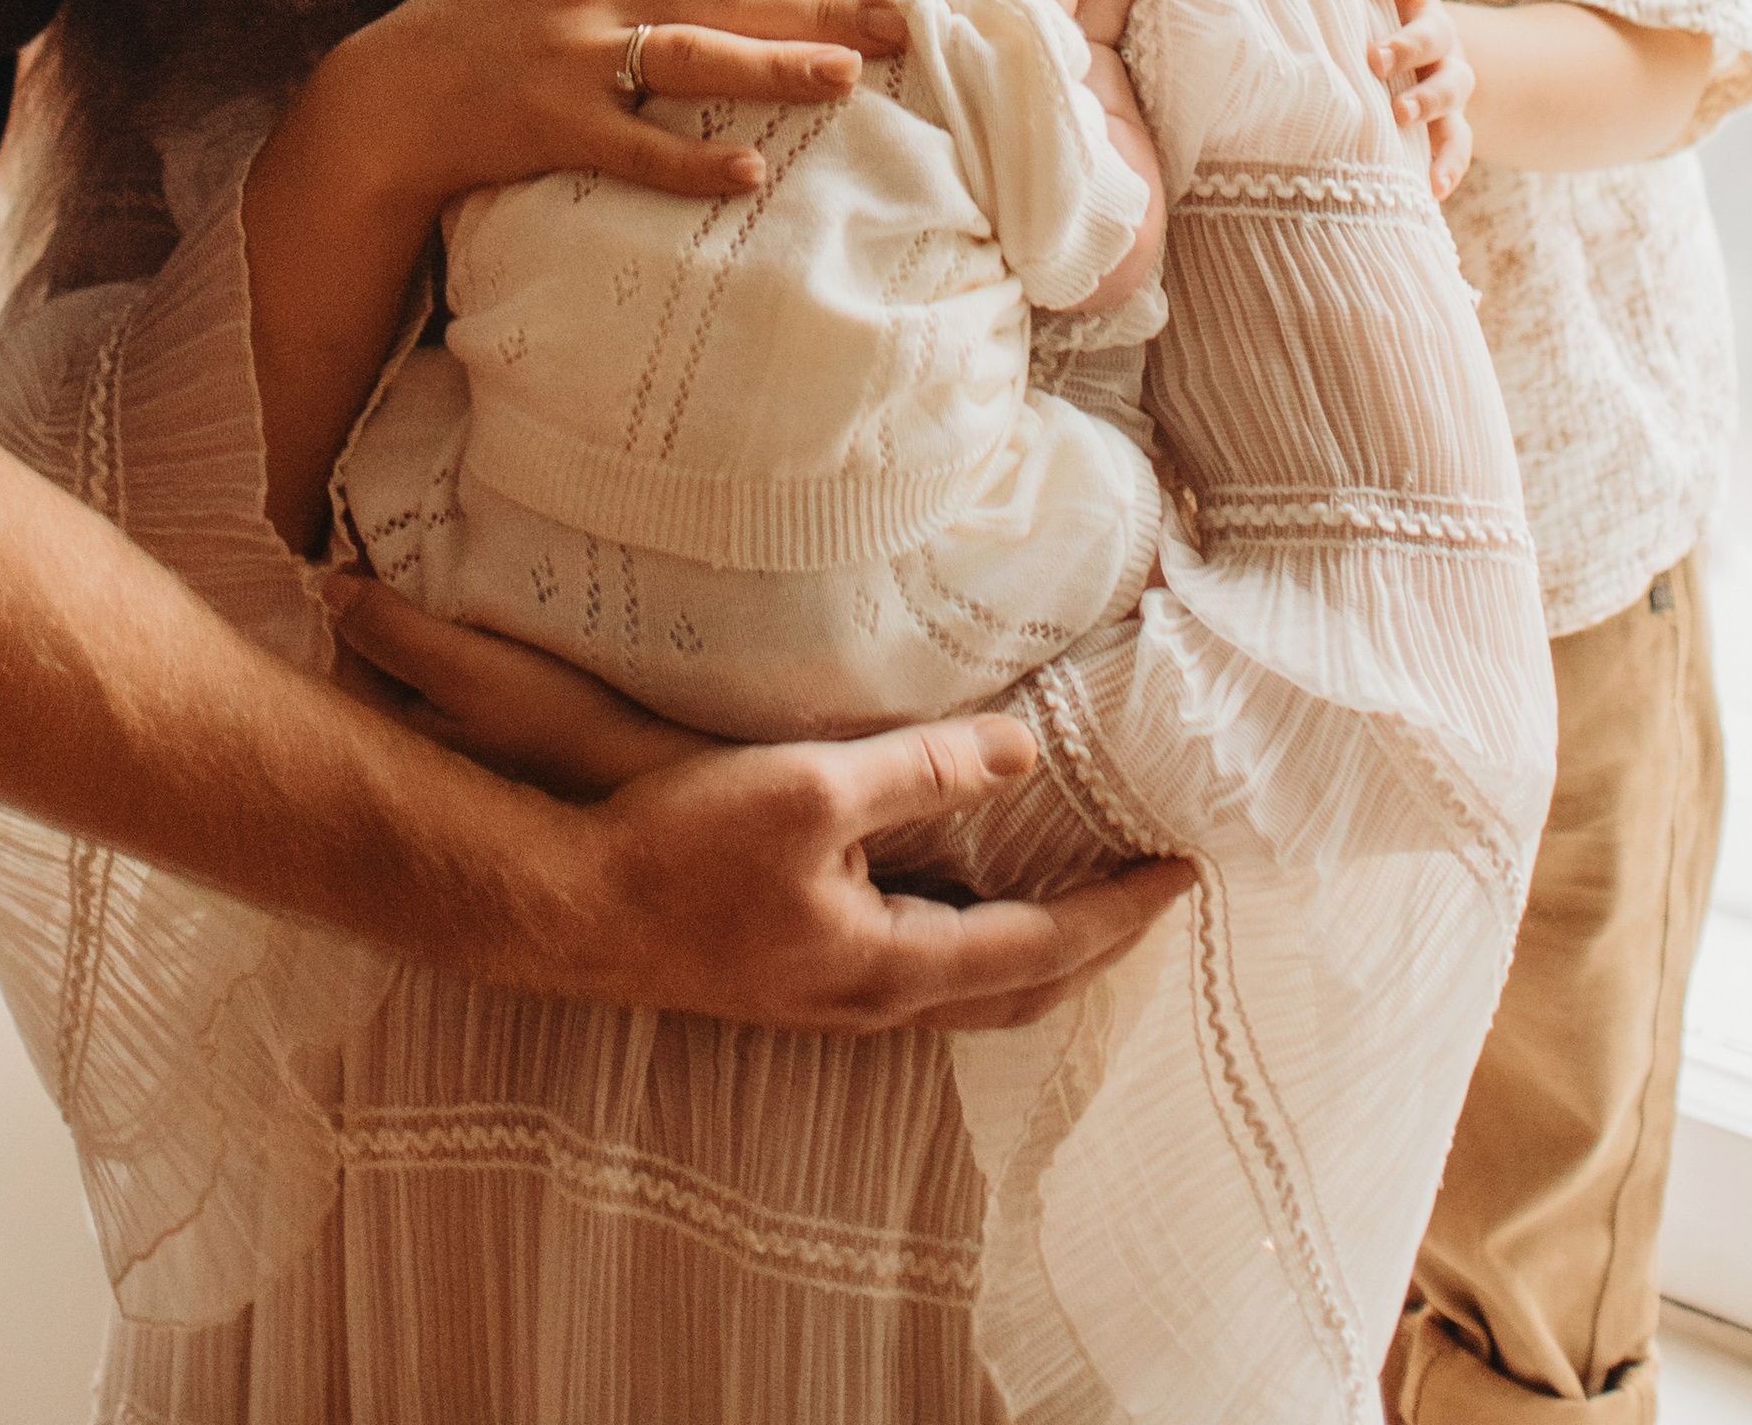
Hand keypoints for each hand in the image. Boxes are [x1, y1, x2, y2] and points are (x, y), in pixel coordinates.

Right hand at [325, 0, 910, 212]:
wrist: (392, 93)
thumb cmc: (475, 3)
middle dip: (819, 1)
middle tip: (900, 19)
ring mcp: (573, 58)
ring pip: (691, 56)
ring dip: (774, 67)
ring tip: (848, 78)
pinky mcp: (552, 126)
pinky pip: (633, 145)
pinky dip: (689, 160)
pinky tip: (750, 171)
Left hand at [325, 570, 708, 793]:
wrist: (641, 764)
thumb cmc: (553, 717)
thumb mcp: (467, 668)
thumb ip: (392, 632)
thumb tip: (327, 588)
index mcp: (393, 733)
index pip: (347, 646)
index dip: (366, 591)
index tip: (399, 554)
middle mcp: (414, 742)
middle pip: (380, 655)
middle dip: (396, 608)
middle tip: (434, 567)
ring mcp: (454, 739)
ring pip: (418, 663)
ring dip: (432, 623)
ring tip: (470, 591)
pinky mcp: (493, 729)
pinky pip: (455, 675)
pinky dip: (464, 645)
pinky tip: (497, 628)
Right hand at [326, 579, 1192, 1032]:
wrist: (567, 907)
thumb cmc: (681, 846)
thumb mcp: (814, 789)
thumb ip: (926, 770)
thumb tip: (1027, 752)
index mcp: (893, 964)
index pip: (1042, 945)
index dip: (1122, 911)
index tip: (1184, 873)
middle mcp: (873, 999)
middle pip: (1018, 989)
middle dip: (1096, 946)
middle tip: (1152, 894)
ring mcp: (830, 997)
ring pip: (967, 986)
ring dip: (1035, 947)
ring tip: (1082, 896)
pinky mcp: (795, 976)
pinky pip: (919, 969)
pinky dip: (973, 938)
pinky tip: (961, 894)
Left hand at [1353, 0, 1474, 200]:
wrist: (1409, 65)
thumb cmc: (1364, 21)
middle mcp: (1437, 33)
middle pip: (1435, 31)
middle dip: (1408, 44)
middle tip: (1373, 58)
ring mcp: (1448, 78)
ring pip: (1453, 85)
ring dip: (1428, 99)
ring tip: (1400, 116)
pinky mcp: (1450, 122)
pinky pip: (1457, 143)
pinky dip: (1448, 164)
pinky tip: (1433, 187)